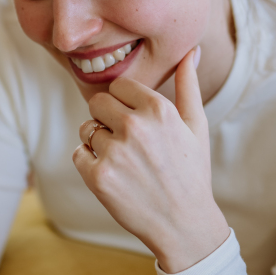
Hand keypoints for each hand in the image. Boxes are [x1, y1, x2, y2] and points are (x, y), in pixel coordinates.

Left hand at [72, 48, 228, 273]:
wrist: (185, 224)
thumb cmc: (192, 172)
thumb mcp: (196, 125)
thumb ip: (188, 84)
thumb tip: (192, 50)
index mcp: (158, 109)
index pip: (119, 85)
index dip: (125, 103)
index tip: (137, 121)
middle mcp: (135, 126)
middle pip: (98, 103)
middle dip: (108, 119)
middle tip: (129, 143)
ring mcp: (115, 152)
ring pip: (86, 128)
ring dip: (98, 142)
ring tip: (124, 161)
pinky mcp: (98, 177)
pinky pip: (78, 154)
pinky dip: (89, 163)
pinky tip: (113, 175)